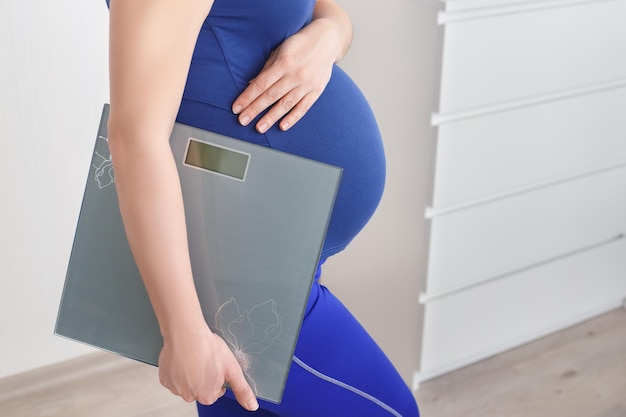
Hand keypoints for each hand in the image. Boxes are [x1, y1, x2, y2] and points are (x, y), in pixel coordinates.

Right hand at [158, 323, 258, 410]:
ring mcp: (176, 388)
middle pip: (200, 389)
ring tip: (195, 357)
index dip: (218, 377)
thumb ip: (242, 390)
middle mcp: (190, 396)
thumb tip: (252, 406)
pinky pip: (173, 377)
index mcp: (207, 396)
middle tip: (205, 360)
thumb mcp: (233, 369)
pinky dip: (177, 370)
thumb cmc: (208, 348)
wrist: (186, 334)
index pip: (216, 391)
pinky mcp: (165, 378)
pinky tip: (183, 358)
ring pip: (186, 383)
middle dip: (204, 377)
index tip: (216, 365)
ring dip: (190, 373)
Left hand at [232, 18, 341, 132]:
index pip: (261, 84)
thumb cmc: (300, 44)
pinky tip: (282, 126)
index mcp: (284, 62)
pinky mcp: (316, 90)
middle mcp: (295, 74)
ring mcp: (307, 84)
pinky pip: (303, 107)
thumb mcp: (280, 50)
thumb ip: (267, 69)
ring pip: (286, 104)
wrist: (328, 40)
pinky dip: (293, 118)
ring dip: (271, 117)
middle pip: (271, 96)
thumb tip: (251, 85)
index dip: (247, 97)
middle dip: (255, 109)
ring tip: (260, 128)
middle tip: (243, 121)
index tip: (237, 108)